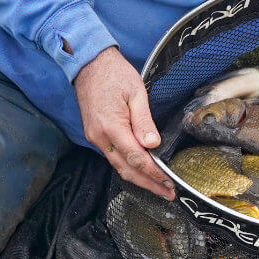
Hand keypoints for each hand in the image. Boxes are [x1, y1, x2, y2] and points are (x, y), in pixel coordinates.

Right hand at [74, 46, 174, 199]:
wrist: (89, 64)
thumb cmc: (115, 74)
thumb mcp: (136, 93)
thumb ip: (144, 121)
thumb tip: (153, 145)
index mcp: (111, 126)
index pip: (136, 158)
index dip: (154, 173)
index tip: (169, 182)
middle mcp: (100, 137)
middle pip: (126, 169)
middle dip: (148, 184)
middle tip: (168, 193)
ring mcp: (95, 137)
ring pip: (118, 166)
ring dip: (138, 179)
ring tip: (158, 187)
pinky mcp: (94, 135)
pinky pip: (113, 157)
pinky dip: (128, 167)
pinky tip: (141, 171)